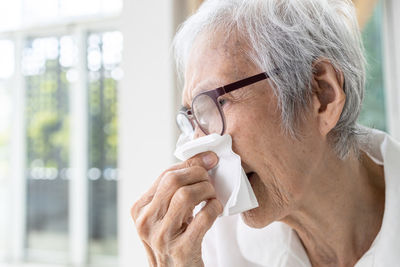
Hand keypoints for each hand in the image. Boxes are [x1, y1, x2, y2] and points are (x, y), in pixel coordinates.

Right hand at [131, 152, 222, 266]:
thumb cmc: (173, 240)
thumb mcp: (166, 213)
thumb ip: (175, 188)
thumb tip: (203, 158)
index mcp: (140, 209)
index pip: (165, 174)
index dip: (190, 164)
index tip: (208, 160)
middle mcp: (146, 222)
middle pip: (173, 181)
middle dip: (198, 175)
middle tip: (210, 180)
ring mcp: (162, 237)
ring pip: (185, 195)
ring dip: (206, 190)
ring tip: (211, 196)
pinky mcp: (181, 249)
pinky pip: (203, 217)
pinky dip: (214, 208)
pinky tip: (215, 210)